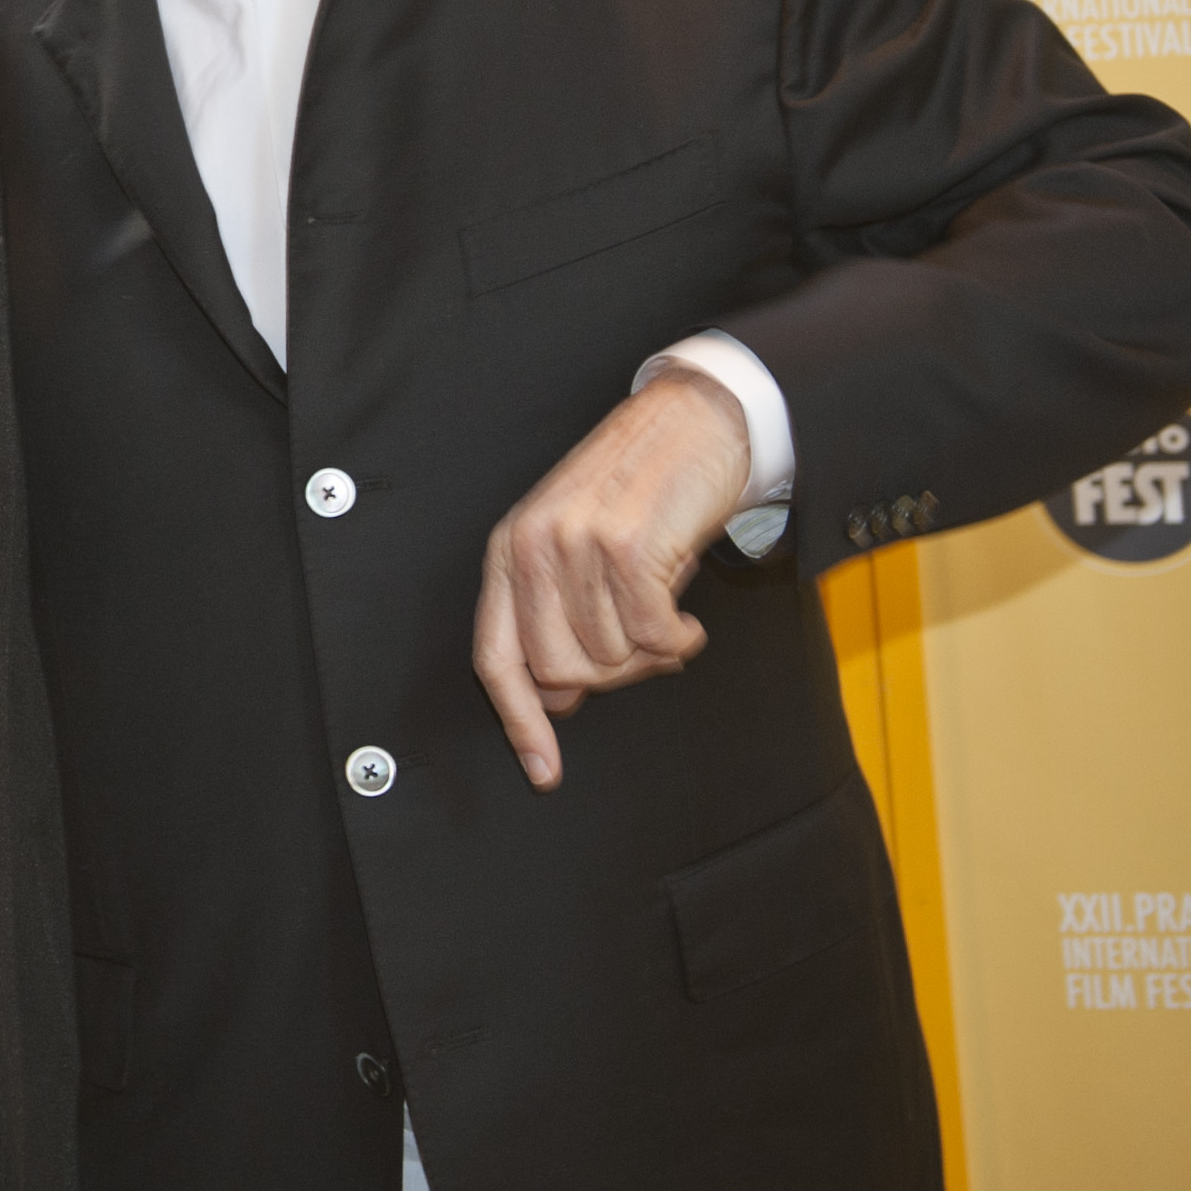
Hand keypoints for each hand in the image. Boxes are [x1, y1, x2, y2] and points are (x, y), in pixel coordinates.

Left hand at [470, 368, 751, 791]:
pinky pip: (654, 638)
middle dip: (611, 677)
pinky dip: (680, 640)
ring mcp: (578, 544)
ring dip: (650, 651)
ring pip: (611, 658)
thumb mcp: (576, 543)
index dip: (519, 722)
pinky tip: (687, 615)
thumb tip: (557, 698)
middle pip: (560, 672)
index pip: (496, 657)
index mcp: (509, 550)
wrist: (695, 419)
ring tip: (663, 608)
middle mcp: (533, 546)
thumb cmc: (640, 487)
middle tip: (644, 644)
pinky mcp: (628, 546)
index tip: (544, 771)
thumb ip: (555, 614)